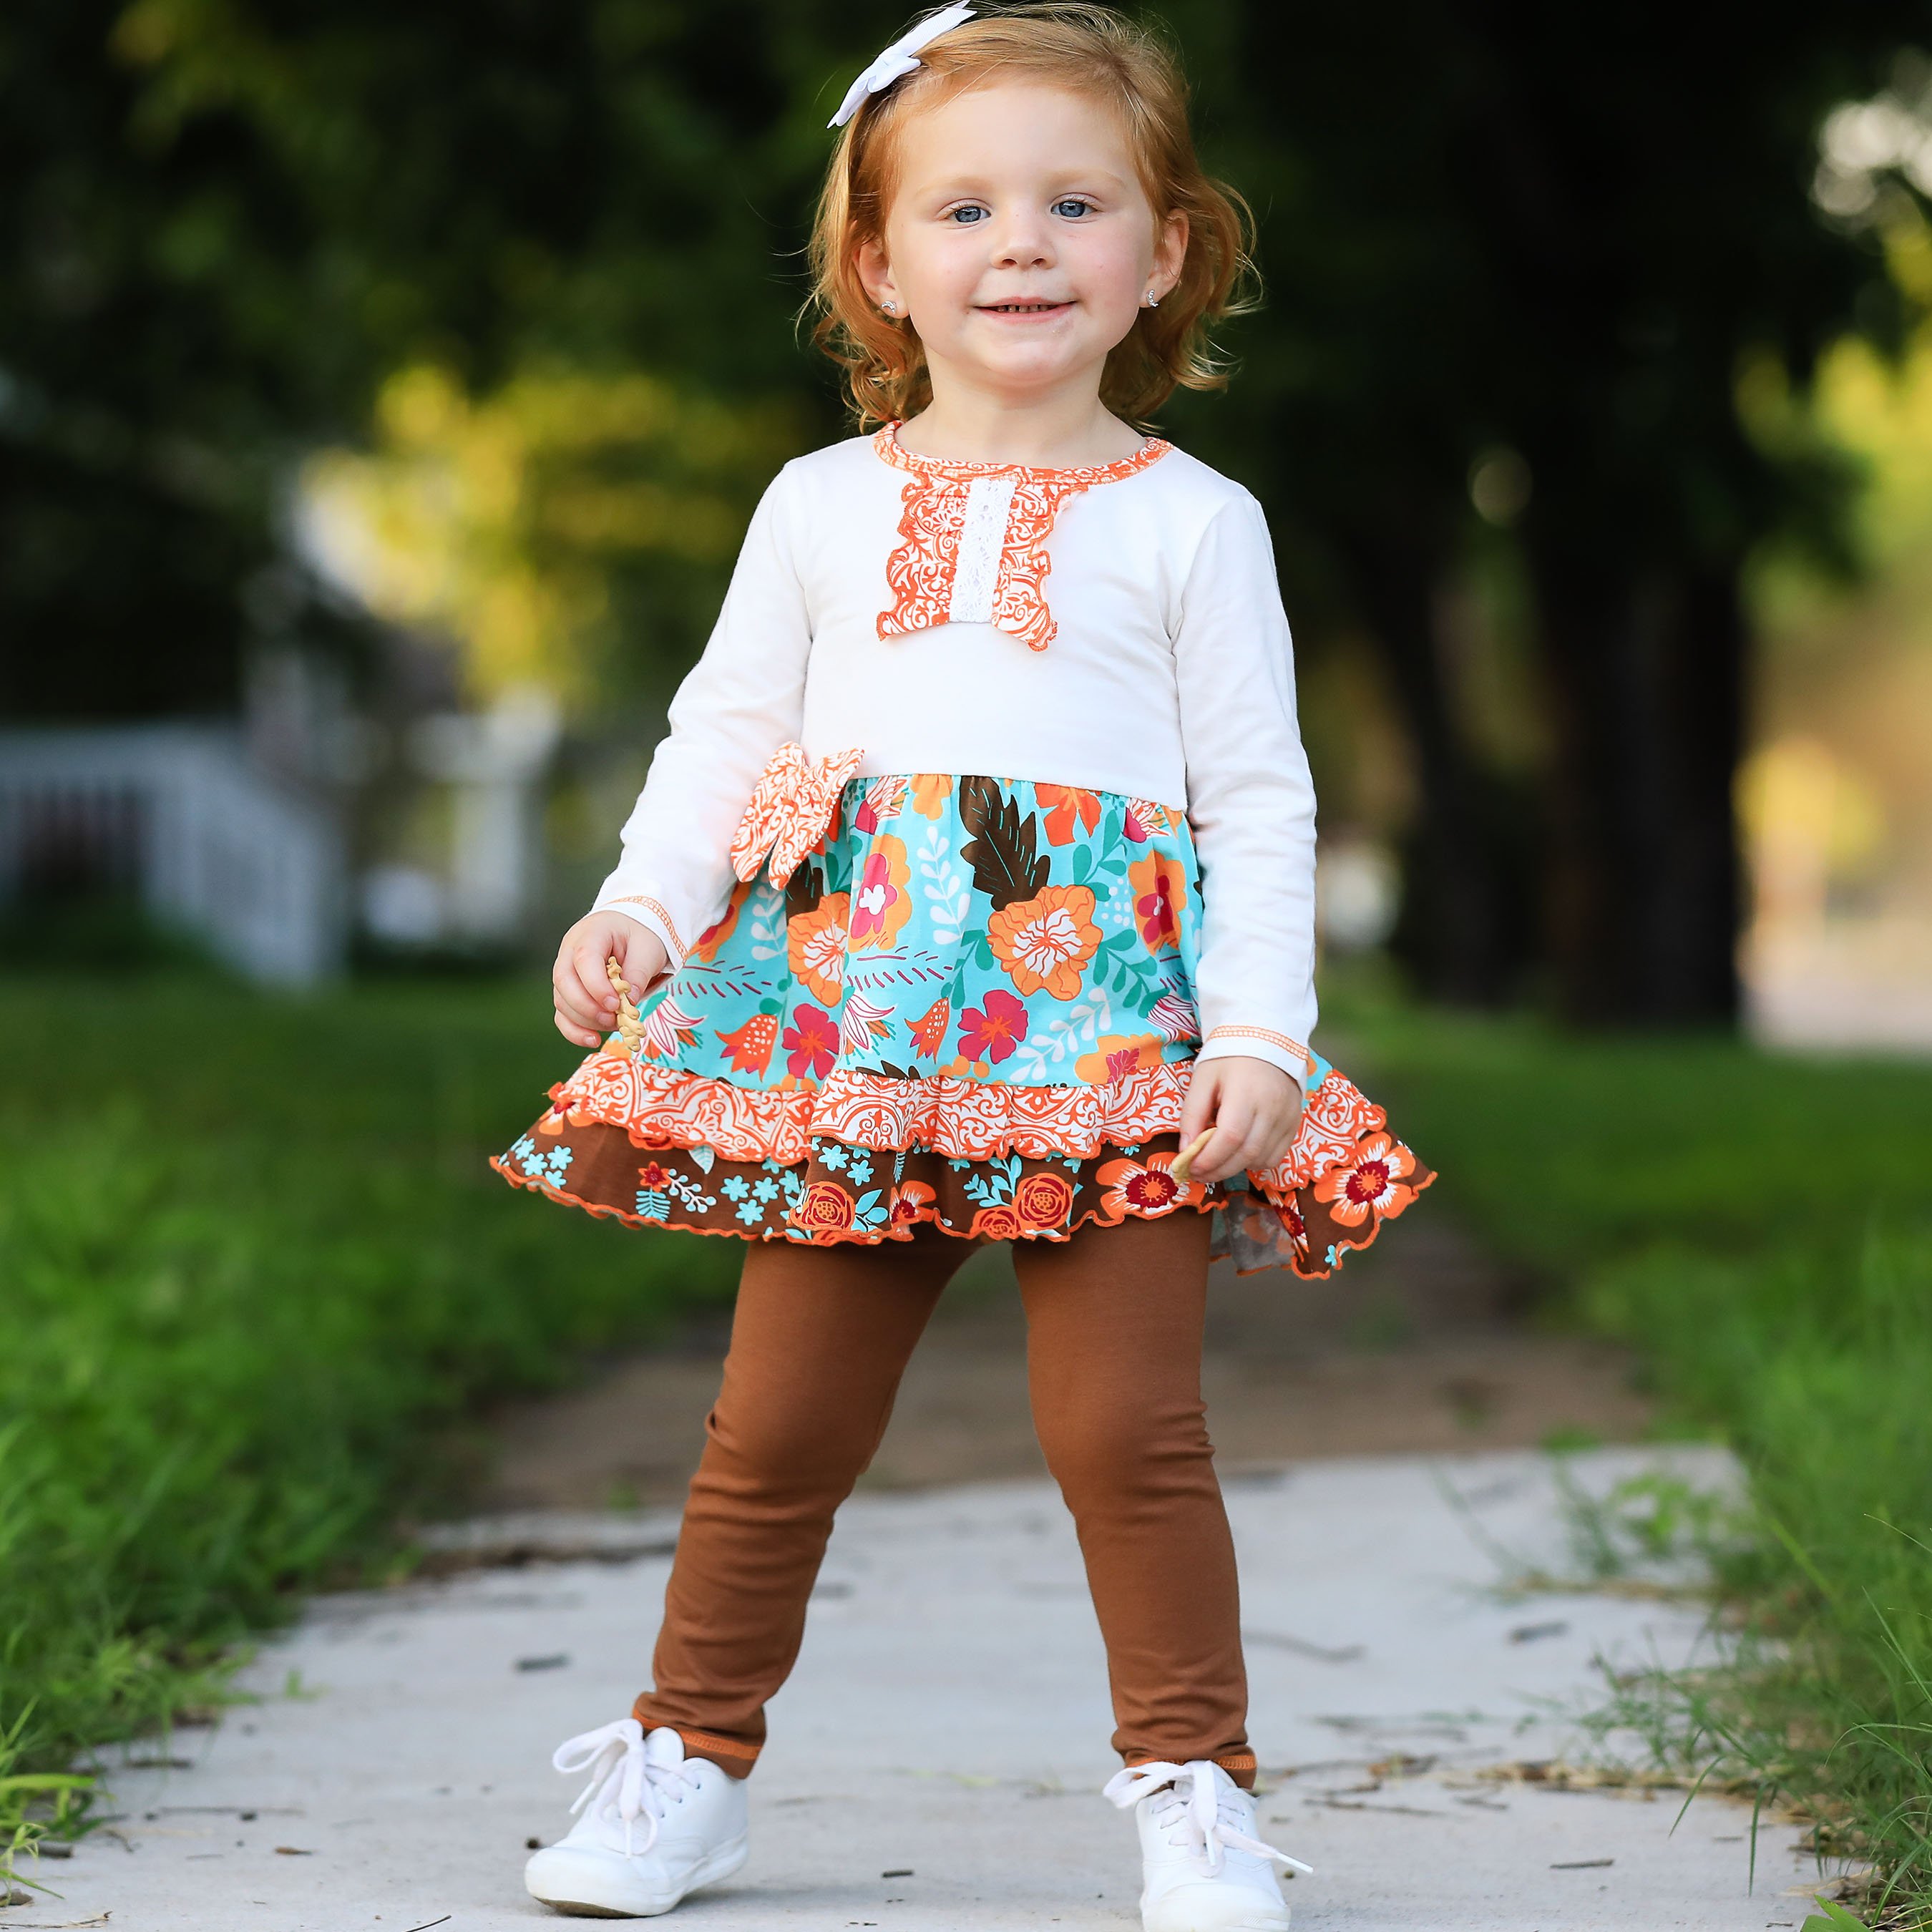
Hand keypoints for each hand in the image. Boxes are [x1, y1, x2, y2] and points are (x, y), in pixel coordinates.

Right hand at [552, 911, 667, 1049]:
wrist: (630, 929)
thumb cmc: (639, 935)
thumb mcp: (648, 947)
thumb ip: (639, 972)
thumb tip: (630, 1003)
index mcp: (591, 933)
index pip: (583, 960)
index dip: (596, 986)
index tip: (616, 1004)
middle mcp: (570, 951)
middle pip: (564, 982)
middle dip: (587, 1007)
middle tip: (614, 1019)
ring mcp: (565, 971)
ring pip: (562, 1001)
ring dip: (585, 1021)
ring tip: (614, 1025)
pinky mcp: (568, 991)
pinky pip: (562, 1014)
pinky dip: (575, 1031)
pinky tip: (593, 1040)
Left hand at [1176, 1056, 1304, 1185]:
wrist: (1267, 1040)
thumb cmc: (1229, 1059)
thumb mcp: (1203, 1080)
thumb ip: (1192, 1115)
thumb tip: (1186, 1150)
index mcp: (1246, 1092)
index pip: (1230, 1137)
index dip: (1209, 1159)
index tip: (1190, 1168)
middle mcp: (1272, 1108)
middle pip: (1247, 1153)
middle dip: (1219, 1170)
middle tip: (1198, 1173)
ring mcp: (1288, 1117)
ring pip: (1262, 1158)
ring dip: (1236, 1168)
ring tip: (1216, 1164)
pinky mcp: (1296, 1123)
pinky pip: (1277, 1155)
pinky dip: (1256, 1162)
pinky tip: (1239, 1155)